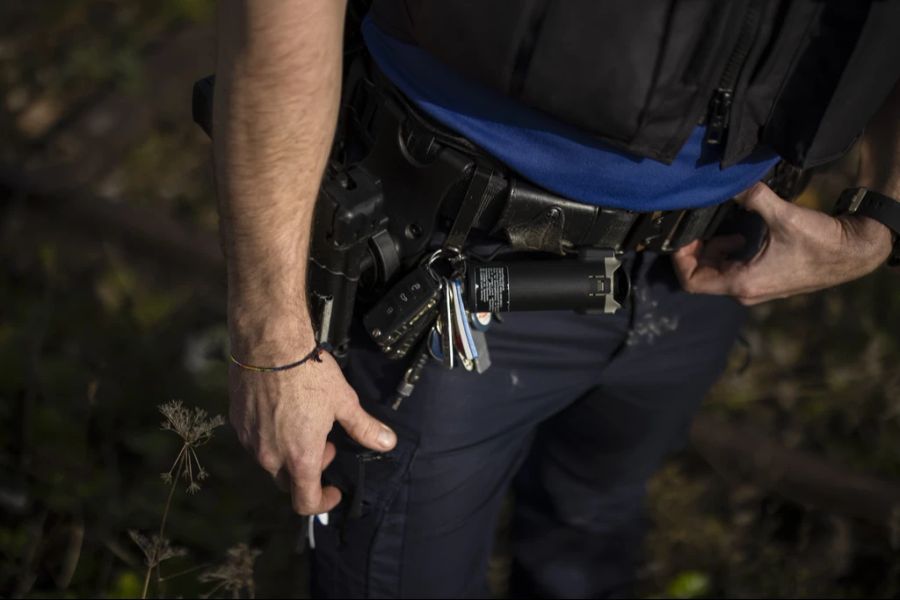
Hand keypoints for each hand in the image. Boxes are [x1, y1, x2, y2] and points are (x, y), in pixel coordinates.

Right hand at [228, 336, 396, 515]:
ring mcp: (250, 440)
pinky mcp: (237, 422)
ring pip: (270, 460)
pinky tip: (283, 411)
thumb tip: (387, 442)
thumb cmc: (308, 373)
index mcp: (300, 457)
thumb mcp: (344, 402)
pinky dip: (271, 436)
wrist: (269, 344)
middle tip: (325, 442)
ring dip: (289, 452)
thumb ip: (364, 428)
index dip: (323, 503)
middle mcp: (270, 455)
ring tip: (305, 422)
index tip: (334, 490)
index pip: (305, 502)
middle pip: (288, 482)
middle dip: (309, 470)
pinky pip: (255, 440)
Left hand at [672, 182, 892, 304]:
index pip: (691, 281)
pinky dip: (727, 254)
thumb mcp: (782, 215)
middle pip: (700, 276)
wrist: (852, 253)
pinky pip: (731, 271)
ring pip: (716, 273)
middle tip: (700, 226)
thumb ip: (752, 197)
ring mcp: (753, 289)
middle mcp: (743, 292)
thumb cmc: (820, 241)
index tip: (685, 236)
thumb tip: (732, 182)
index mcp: (742, 283)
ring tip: (725, 230)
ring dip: (713, 251)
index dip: (681, 258)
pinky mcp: (762, 281)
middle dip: (696, 251)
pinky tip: (740, 235)